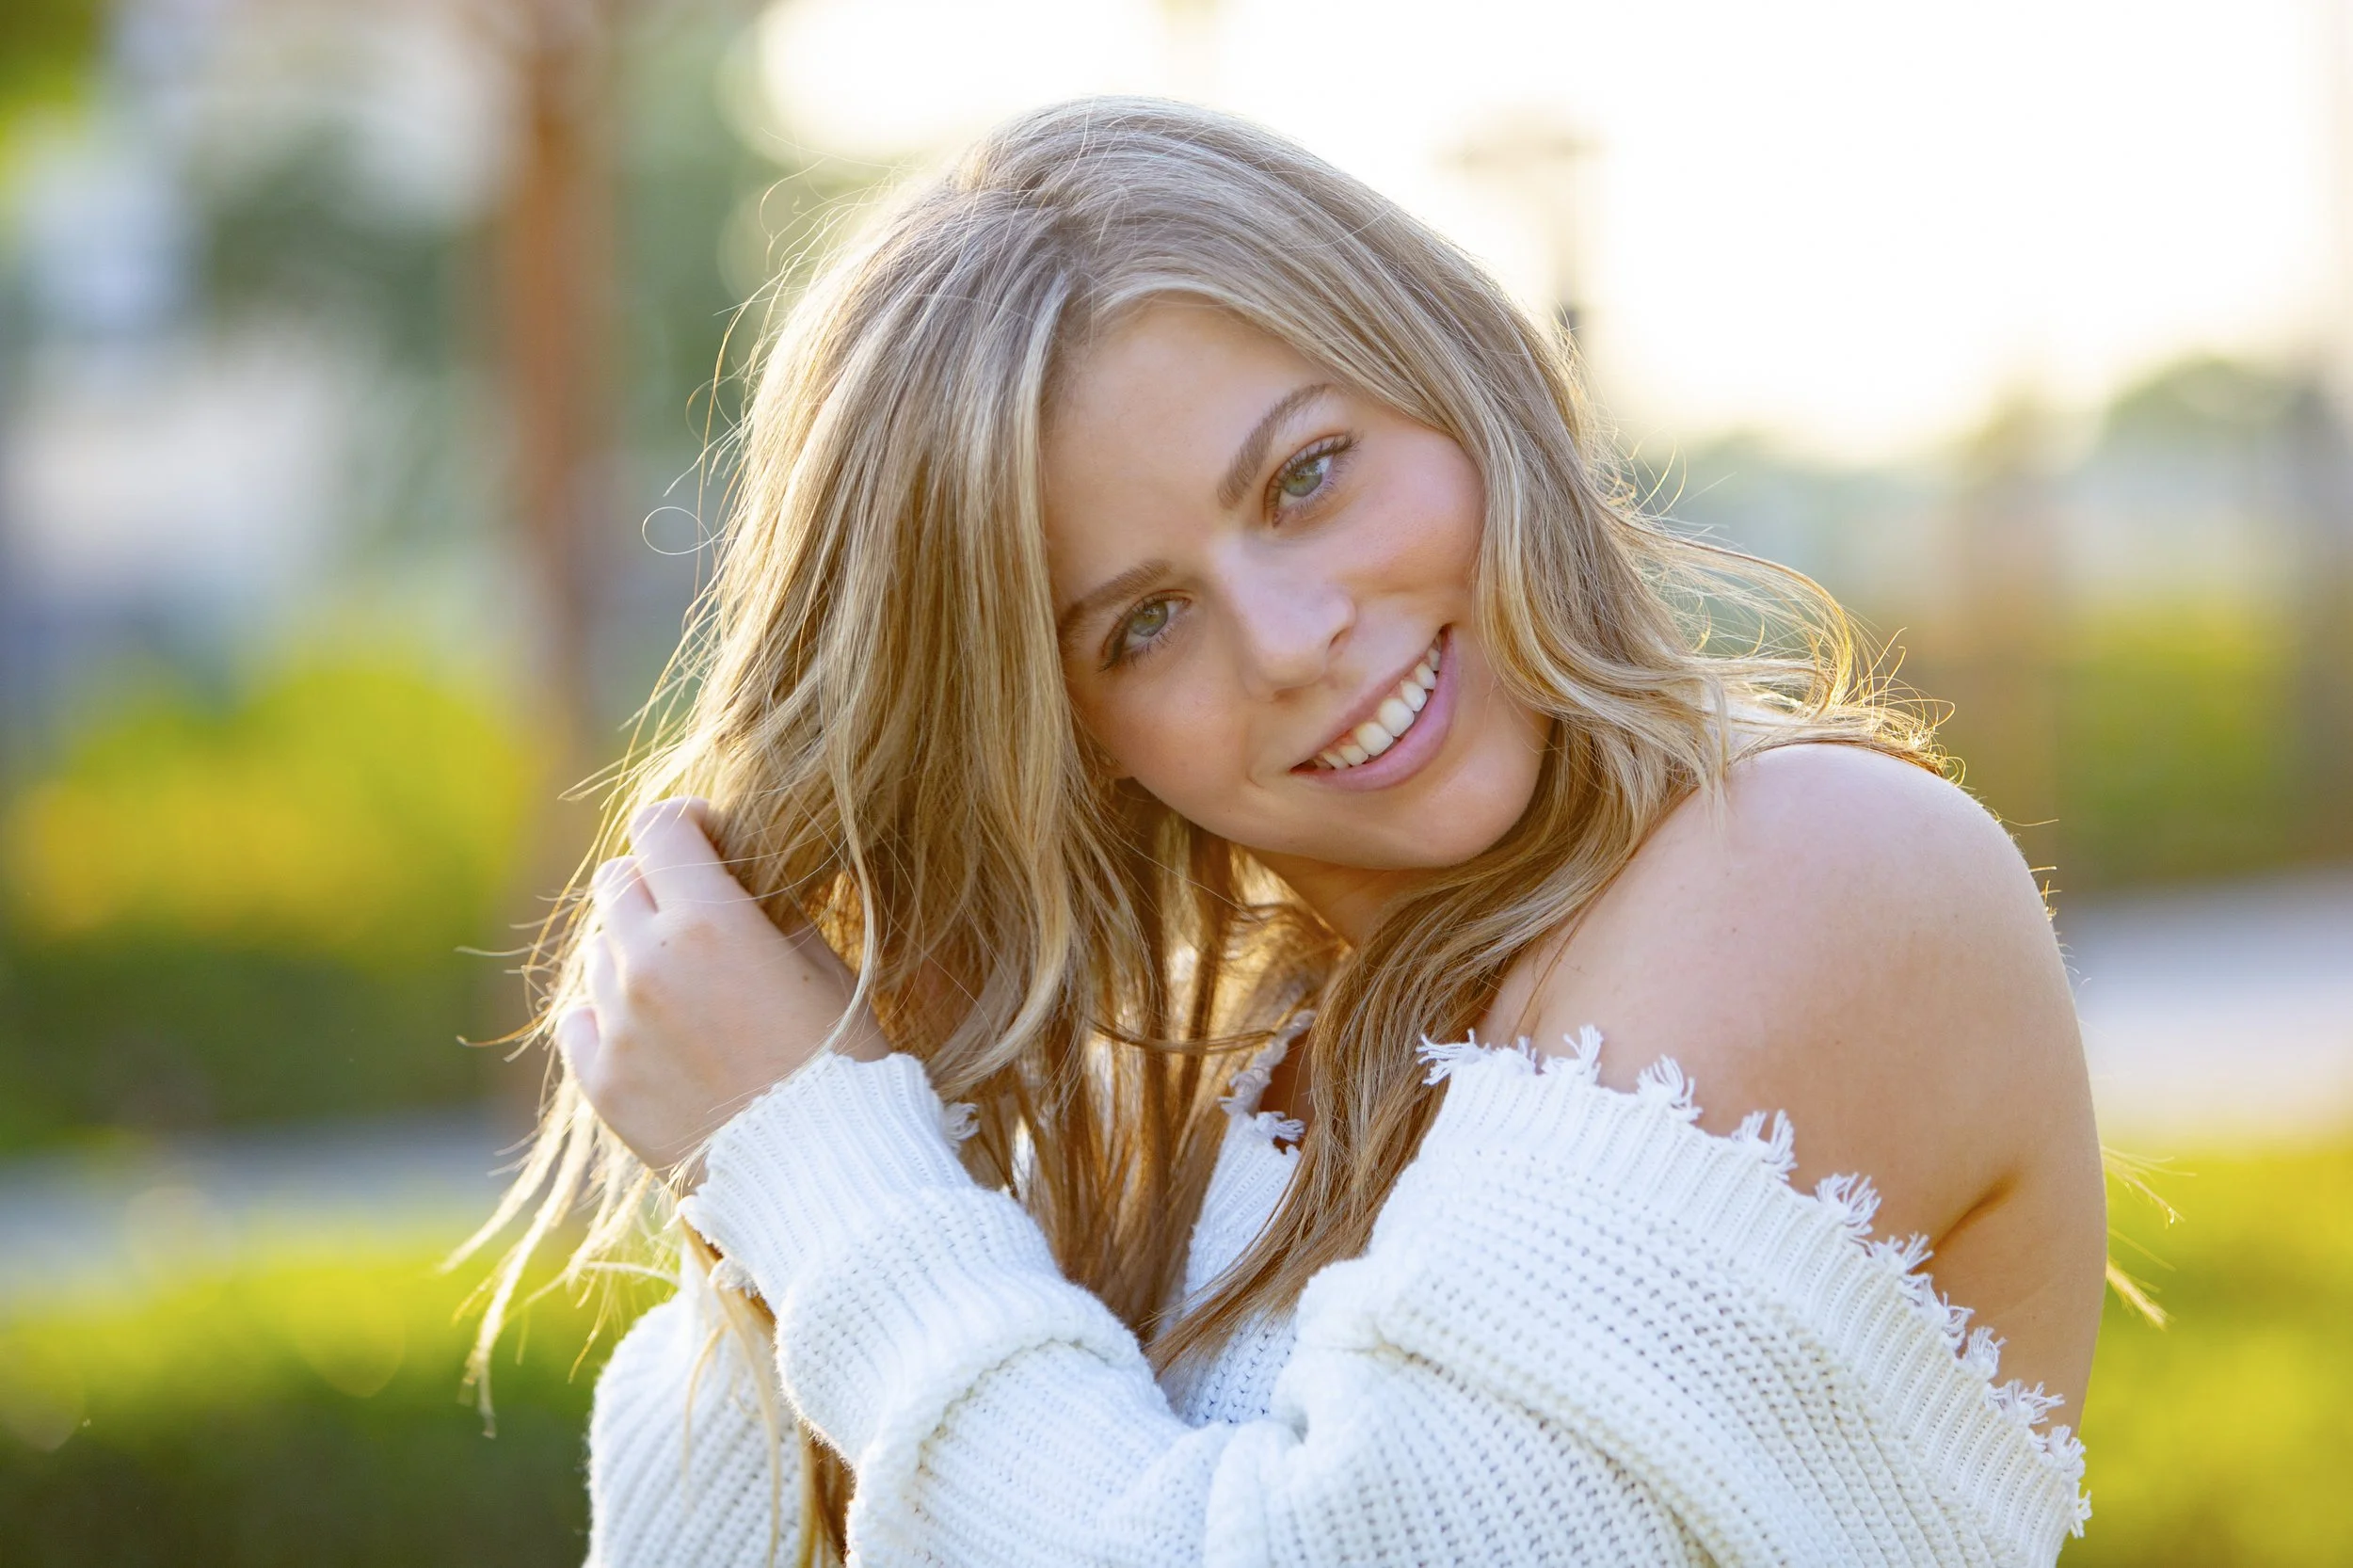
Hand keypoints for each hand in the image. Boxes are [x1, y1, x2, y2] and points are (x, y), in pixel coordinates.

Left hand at [555, 798, 890, 1174]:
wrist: (820, 1176)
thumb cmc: (845, 1067)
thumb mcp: (829, 970)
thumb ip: (770, 913)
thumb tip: (740, 882)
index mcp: (708, 920)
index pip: (660, 827)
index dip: (687, 824)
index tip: (712, 841)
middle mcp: (647, 962)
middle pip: (618, 881)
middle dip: (657, 884)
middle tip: (698, 915)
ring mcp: (616, 1025)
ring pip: (599, 950)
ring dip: (635, 952)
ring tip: (690, 990)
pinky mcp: (601, 1082)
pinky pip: (579, 1019)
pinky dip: (609, 1013)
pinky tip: (653, 1030)